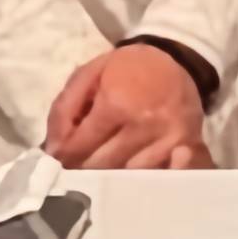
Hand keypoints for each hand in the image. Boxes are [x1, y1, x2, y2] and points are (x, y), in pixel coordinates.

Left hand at [43, 42, 207, 170]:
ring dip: (110, 179)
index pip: (80, 147)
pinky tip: (129, 177)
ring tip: (99, 174)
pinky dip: (139, 180)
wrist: (176, 58)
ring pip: (128, 178)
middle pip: (102, 167)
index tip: (59, 161)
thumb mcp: (88, 74)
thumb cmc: (127, 67)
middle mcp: (143, 125)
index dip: (64, 157)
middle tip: (75, 170)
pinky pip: (155, 176)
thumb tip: (52, 150)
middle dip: (83, 171)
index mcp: (116, 103)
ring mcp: (167, 140)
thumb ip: (64, 109)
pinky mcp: (185, 149)